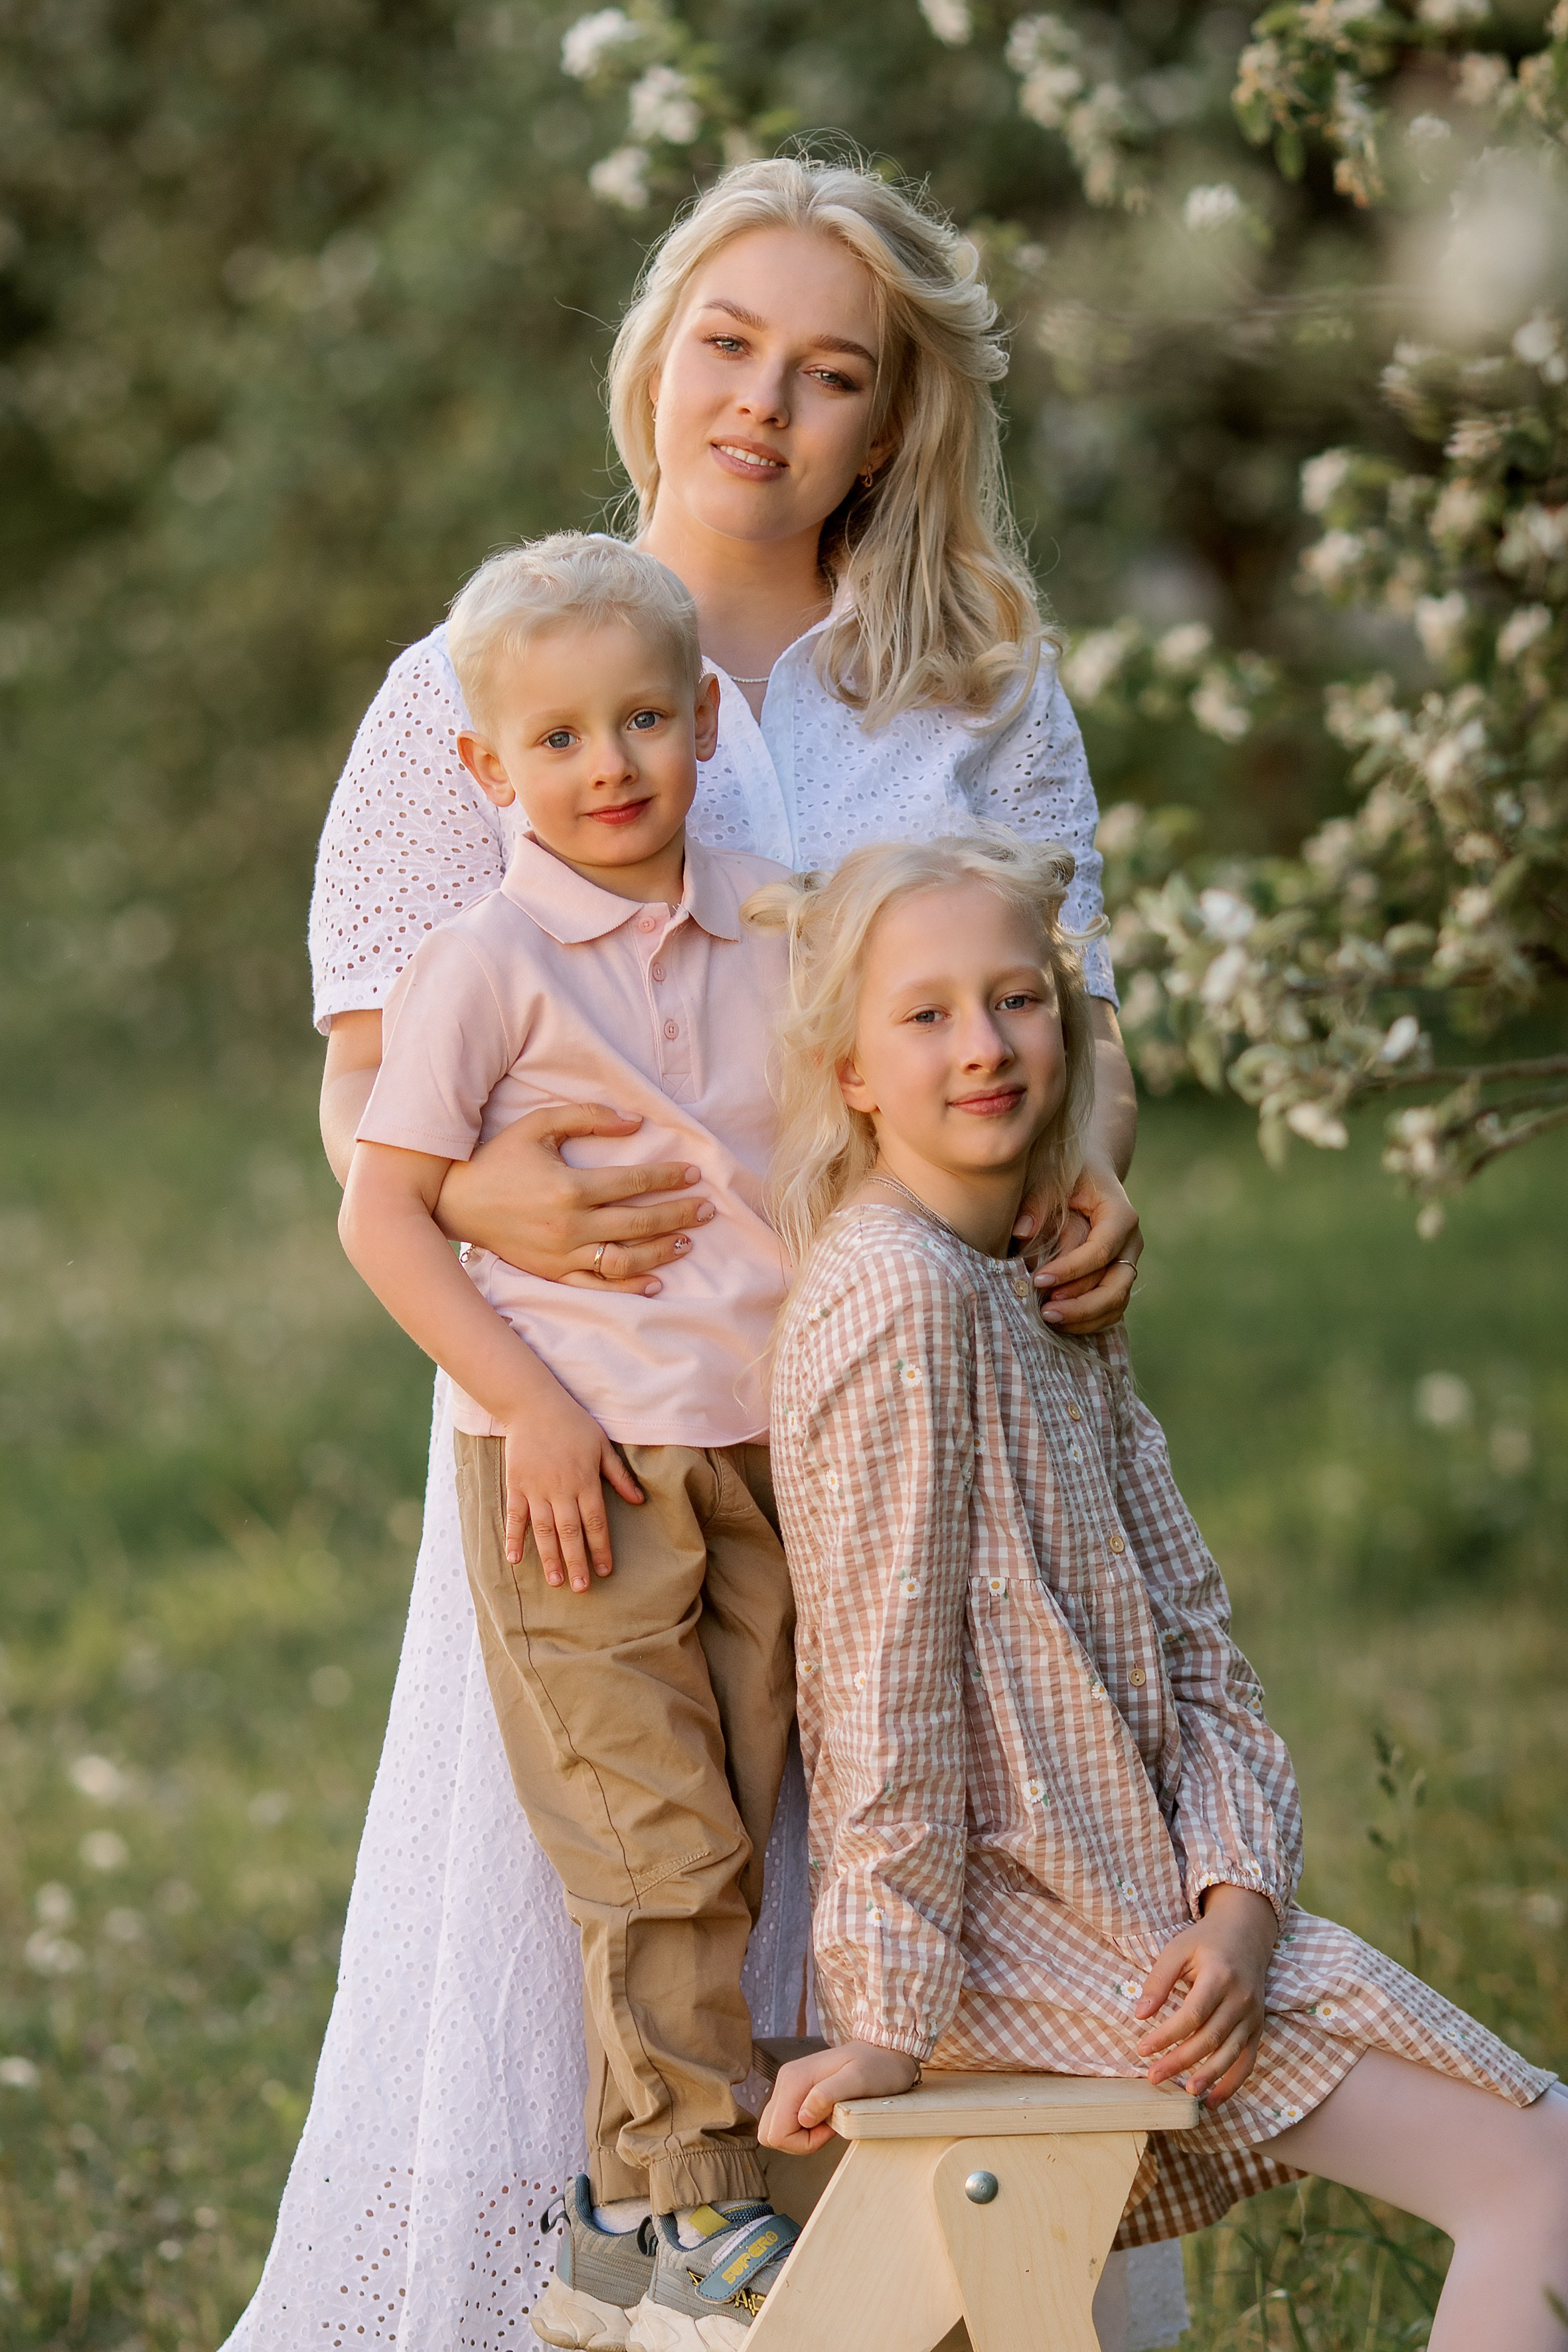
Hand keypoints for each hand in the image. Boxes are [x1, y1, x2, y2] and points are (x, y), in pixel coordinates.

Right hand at [435, 1104, 713, 1294]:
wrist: (455, 1201)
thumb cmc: (499, 1157)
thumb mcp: (538, 1124)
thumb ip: (587, 1116)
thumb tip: (635, 1121)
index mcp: (569, 1187)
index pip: (633, 1182)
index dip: (668, 1177)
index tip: (694, 1175)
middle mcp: (570, 1225)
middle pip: (638, 1222)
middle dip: (678, 1215)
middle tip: (706, 1210)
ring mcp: (561, 1254)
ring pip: (624, 1259)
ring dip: (661, 1251)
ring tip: (687, 1242)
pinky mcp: (552, 1273)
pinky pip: (596, 1287)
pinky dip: (628, 1286)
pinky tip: (655, 1281)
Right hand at [499, 1389, 644, 1588]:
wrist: (534, 1405)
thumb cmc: (573, 1424)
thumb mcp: (602, 1446)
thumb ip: (619, 1475)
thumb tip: (639, 1500)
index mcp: (585, 1481)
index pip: (596, 1522)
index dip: (601, 1548)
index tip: (606, 1571)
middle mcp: (561, 1489)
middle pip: (570, 1532)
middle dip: (577, 1561)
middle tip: (582, 1589)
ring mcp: (536, 1488)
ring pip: (544, 1529)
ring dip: (549, 1557)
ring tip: (556, 1582)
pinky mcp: (516, 1485)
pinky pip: (514, 1516)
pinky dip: (514, 1537)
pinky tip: (514, 1559)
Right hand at [758, 2041, 919, 2155]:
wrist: (885, 2050)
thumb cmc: (877, 2067)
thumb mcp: (857, 2080)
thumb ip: (826, 2095)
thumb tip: (802, 2118)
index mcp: (794, 2080)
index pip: (776, 2132)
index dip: (803, 2142)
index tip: (830, 2128)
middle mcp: (786, 2081)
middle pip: (769, 2132)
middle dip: (798, 2142)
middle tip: (828, 2128)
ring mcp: (790, 2085)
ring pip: (775, 2128)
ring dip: (801, 2136)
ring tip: (829, 2122)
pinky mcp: (797, 2091)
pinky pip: (787, 2121)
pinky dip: (804, 2129)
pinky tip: (827, 2117)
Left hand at [1018, 1152, 1141, 1334]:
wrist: (1088, 1174)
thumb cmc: (1066, 1174)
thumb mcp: (1052, 1177)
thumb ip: (1037, 1202)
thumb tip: (1022, 1231)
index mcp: (1120, 1214)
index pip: (1101, 1250)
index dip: (1071, 1269)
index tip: (1038, 1279)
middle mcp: (1130, 1242)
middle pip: (1116, 1285)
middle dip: (1081, 1304)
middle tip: (1044, 1311)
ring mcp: (1126, 1263)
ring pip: (1116, 1302)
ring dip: (1084, 1317)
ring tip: (1048, 1319)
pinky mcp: (1117, 1278)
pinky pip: (1110, 1309)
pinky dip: (1087, 1321)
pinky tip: (1058, 1323)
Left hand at [1134, 1884, 1278, 2106]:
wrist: (1246, 1934)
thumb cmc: (1205, 1941)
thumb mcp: (1177, 1949)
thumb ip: (1159, 1981)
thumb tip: (1140, 2015)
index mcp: (1220, 1976)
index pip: (1192, 2014)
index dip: (1167, 2035)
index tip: (1142, 2049)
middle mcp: (1241, 1999)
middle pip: (1210, 2038)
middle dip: (1181, 2061)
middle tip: (1153, 2076)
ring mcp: (1253, 2016)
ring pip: (1231, 2054)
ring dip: (1208, 2077)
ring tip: (1185, 2093)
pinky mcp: (1258, 2027)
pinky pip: (1247, 2061)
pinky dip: (1232, 2083)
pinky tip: (1213, 2100)